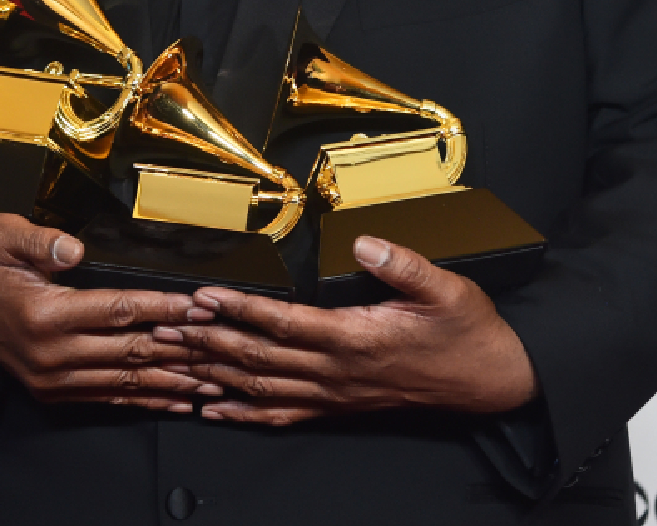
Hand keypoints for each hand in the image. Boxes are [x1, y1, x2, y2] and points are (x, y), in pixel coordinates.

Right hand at [0, 213, 220, 411]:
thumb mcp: (1, 233)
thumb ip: (40, 241)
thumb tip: (74, 251)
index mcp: (44, 314)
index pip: (119, 311)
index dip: (164, 308)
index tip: (199, 306)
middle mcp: (50, 353)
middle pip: (130, 352)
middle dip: (180, 348)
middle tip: (221, 345)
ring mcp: (51, 378)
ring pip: (124, 382)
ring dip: (170, 381)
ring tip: (210, 379)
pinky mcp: (51, 390)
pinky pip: (106, 398)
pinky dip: (143, 400)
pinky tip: (173, 399)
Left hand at [155, 235, 537, 425]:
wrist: (490, 380)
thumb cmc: (467, 331)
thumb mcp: (446, 286)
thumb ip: (402, 264)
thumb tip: (366, 242)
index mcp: (356, 338)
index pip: (284, 323)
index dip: (241, 309)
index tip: (205, 296)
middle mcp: (338, 371)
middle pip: (259, 357)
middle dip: (208, 341)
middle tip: (167, 326)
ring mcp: (335, 394)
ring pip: (261, 387)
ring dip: (214, 373)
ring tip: (175, 359)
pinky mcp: (339, 406)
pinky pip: (282, 414)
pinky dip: (242, 412)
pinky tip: (213, 408)